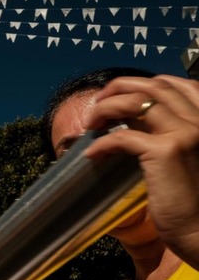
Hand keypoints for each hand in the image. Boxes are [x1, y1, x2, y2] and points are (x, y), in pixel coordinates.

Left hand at [85, 75, 198, 263]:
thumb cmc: (191, 196)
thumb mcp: (182, 153)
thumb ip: (164, 130)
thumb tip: (132, 116)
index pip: (176, 83)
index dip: (142, 83)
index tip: (120, 94)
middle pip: (154, 86)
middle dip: (119, 88)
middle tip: (98, 103)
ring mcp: (186, 133)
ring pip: (136, 103)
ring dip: (106, 108)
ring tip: (92, 123)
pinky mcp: (166, 152)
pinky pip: (122, 136)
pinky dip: (102, 142)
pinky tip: (93, 154)